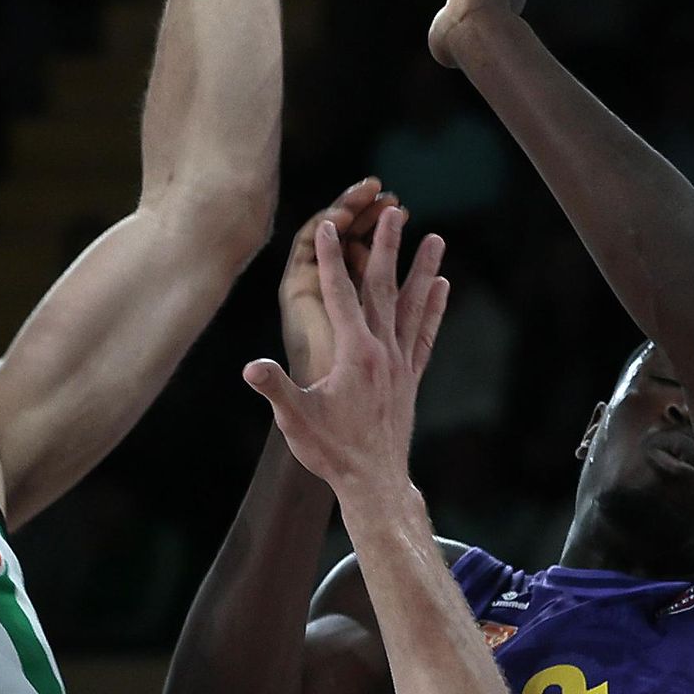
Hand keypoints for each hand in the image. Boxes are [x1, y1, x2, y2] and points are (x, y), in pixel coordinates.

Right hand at [244, 207, 448, 497]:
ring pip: (413, 305)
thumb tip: (250, 366)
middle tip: (395, 212)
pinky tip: (442, 287)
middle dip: (387, 247)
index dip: (334, 257)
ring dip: (423, 269)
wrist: (373, 482)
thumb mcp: (296, 419)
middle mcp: (383, 351)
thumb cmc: (331, 451)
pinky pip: (426, 334)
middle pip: (385, 288)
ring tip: (435, 237)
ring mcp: (401, 363)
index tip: (330, 223)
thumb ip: (275, 387)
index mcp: (354, 353)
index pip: (340, 294)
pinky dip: (434, 308)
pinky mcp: (411, 377)